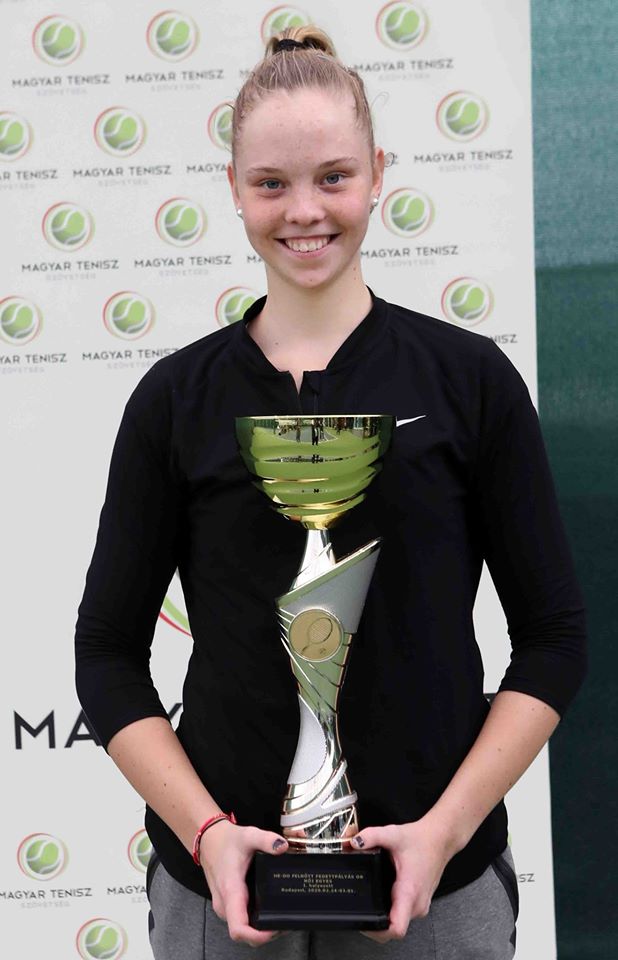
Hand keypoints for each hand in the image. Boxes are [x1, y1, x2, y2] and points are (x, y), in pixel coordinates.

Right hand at [199, 819, 289, 946]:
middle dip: (266, 933)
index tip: (275, 929)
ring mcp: (225, 907)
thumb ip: (266, 840)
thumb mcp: (248, 836)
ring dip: (261, 929)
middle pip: (244, 934)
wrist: (210, 840)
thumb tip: (282, 846)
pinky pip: (241, 921)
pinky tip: (268, 911)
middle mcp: (225, 904)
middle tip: (286, 922)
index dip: (258, 936)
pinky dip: (255, 922)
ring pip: (243, 929)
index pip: (239, 929)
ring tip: (280, 917)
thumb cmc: (227, 841)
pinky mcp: (227, 905)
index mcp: (230, 891)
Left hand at [350, 816, 454, 943]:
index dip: (377, 931)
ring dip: (383, 917)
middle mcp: (417, 904)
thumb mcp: (393, 834)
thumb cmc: (422, 840)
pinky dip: (391, 910)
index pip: (396, 929)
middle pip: (392, 930)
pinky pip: (401, 915)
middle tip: (359, 910)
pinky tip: (383, 895)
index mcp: (409, 891)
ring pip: (397, 923)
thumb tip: (354, 842)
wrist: (440, 840)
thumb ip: (372, 836)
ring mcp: (419, 906)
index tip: (364, 922)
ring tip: (371, 900)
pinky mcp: (419, 903)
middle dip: (374, 924)